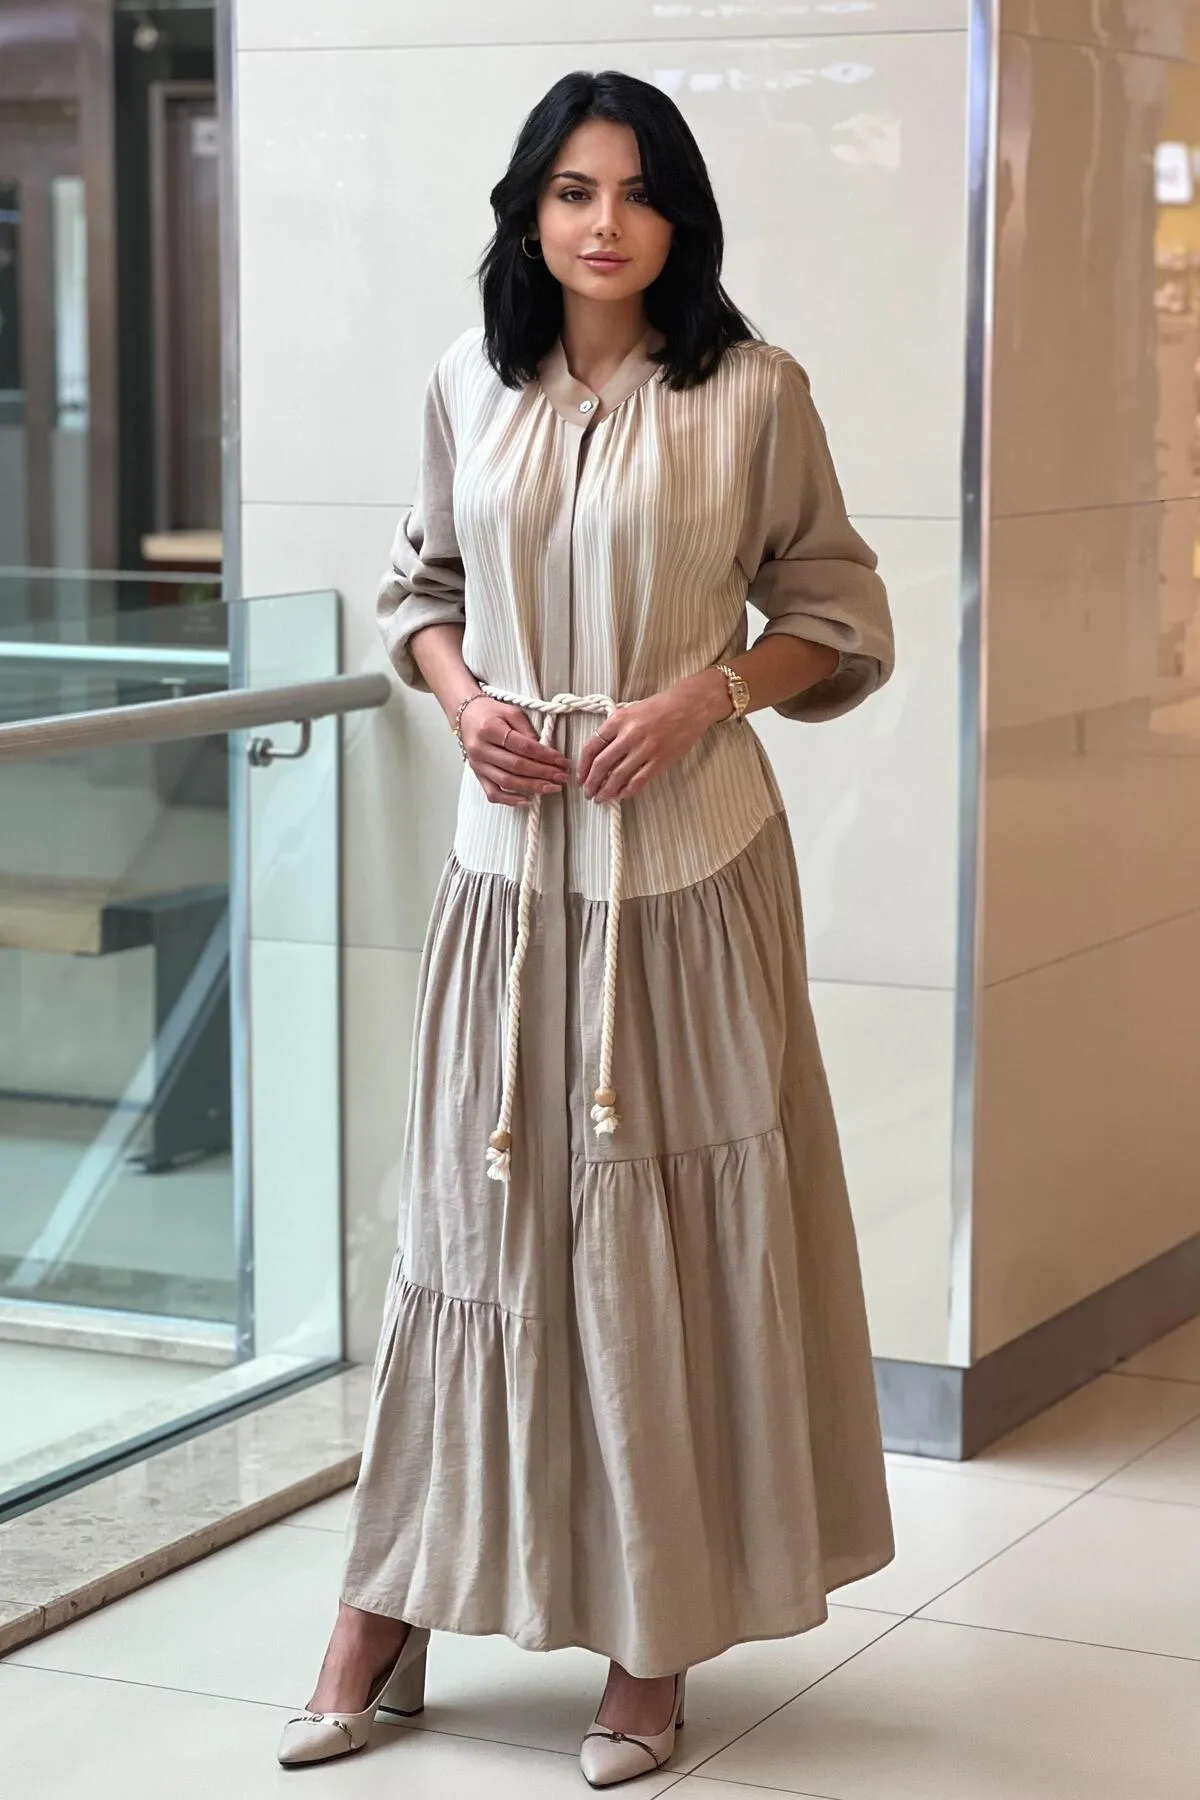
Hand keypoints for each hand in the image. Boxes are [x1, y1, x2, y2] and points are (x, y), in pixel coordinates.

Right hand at [460, 698, 571, 807]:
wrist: (466, 716)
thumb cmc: (491, 712)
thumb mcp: (511, 712)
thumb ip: (528, 731)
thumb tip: (545, 751)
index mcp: (490, 729)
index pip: (523, 746)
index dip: (545, 755)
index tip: (562, 761)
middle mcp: (481, 749)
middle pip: (516, 766)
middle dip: (543, 773)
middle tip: (562, 776)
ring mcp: (478, 765)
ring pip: (507, 782)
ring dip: (533, 787)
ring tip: (552, 788)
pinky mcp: (477, 775)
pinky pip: (493, 793)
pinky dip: (510, 800)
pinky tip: (528, 800)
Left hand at [578, 675, 727, 803]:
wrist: (690, 705)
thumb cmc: (661, 706)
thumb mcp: (631, 710)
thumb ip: (615, 728)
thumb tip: (601, 751)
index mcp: (619, 719)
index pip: (592, 746)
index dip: (583, 766)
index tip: (580, 777)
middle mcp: (629, 734)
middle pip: (602, 765)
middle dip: (591, 783)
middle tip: (588, 792)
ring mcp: (645, 749)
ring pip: (618, 776)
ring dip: (606, 791)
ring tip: (601, 798)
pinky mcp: (660, 760)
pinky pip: (639, 781)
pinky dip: (627, 791)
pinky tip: (621, 795)